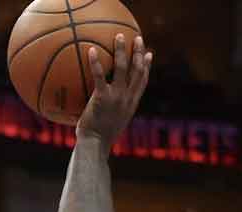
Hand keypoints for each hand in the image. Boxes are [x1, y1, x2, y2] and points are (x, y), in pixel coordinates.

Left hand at [76, 33, 151, 148]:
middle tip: (138, 38)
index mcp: (131, 104)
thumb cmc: (99, 139)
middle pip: (138, 70)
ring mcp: (117, 97)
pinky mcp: (103, 98)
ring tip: (119, 36)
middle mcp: (128, 98)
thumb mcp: (111, 124)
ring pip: (124, 68)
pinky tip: (91, 50)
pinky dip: (96, 62)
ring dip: (123, 50)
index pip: (142, 82)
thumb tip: (103, 108)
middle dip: (139, 52)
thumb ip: (111, 113)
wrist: (96, 146)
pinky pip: (99, 76)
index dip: (147, 66)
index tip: (149, 54)